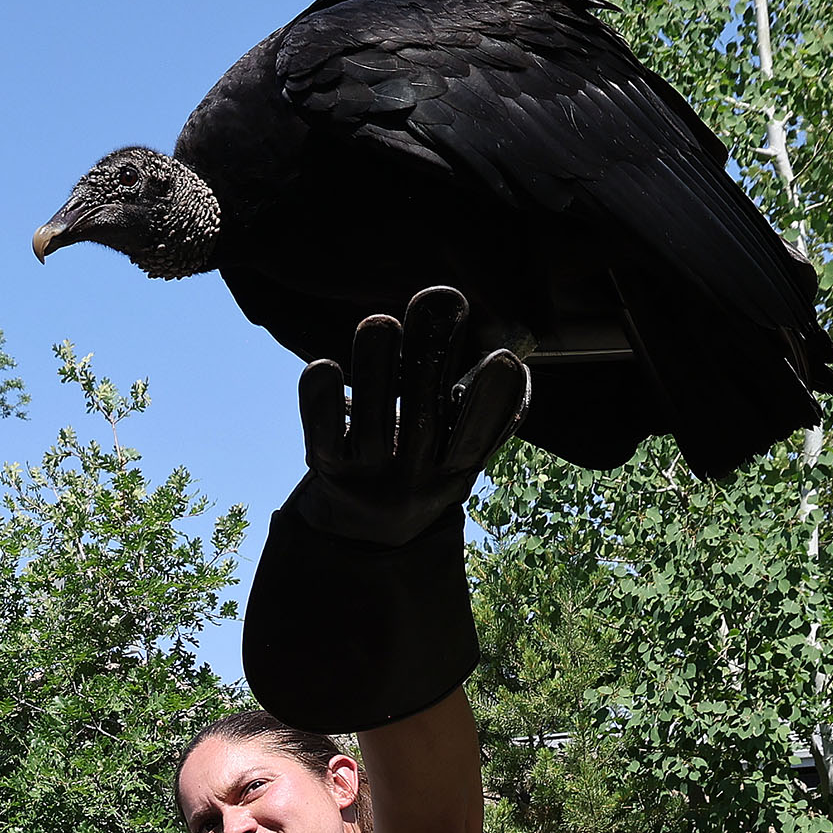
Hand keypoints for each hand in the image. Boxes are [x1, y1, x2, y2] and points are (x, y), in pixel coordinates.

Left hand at [286, 287, 527, 547]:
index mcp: (454, 469)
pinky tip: (323, 367)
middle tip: (437, 300)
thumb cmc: (421, 461)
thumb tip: (511, 356)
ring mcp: (368, 478)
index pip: (475, 439)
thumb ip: (482, 408)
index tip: (503, 358)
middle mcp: (413, 478)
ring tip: (379, 323)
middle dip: (431, 358)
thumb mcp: (455, 446)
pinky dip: (321, 403)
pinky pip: (323, 436)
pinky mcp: (327, 471)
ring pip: (371, 423)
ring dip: (376, 368)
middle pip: (423, 420)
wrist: (363, 532)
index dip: (490, 404)